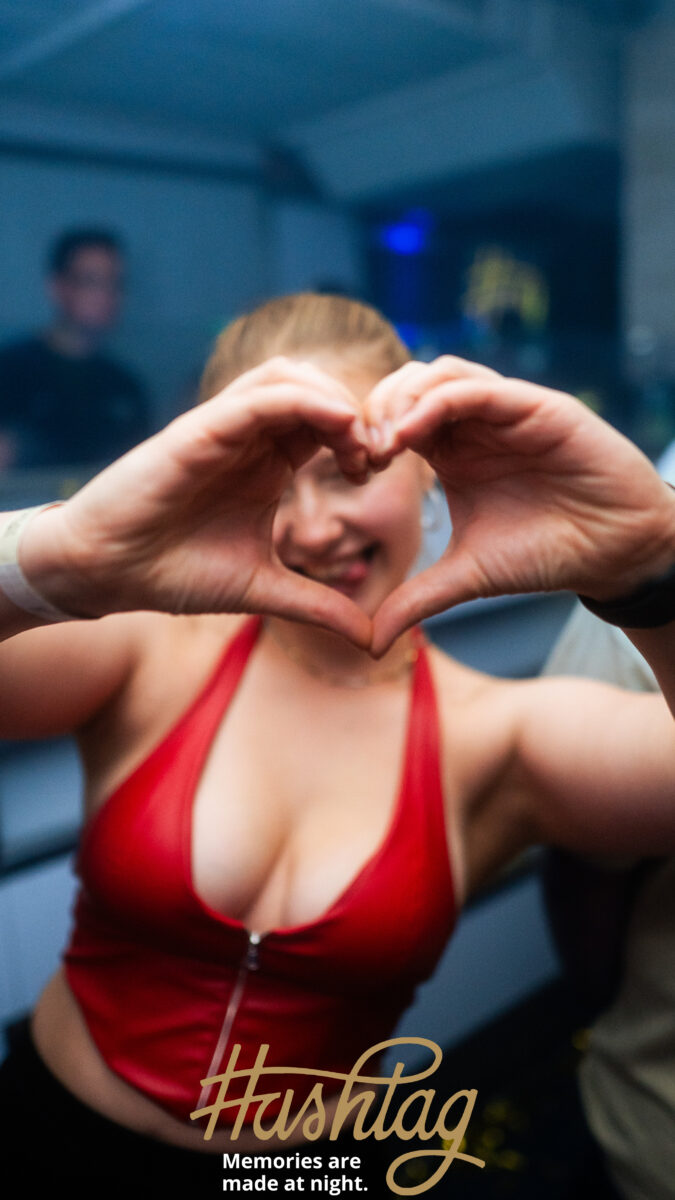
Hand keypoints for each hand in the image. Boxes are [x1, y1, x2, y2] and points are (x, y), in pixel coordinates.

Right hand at [22, 358, 371, 646]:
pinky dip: (303, 399)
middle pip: (316, 388)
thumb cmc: (175, 572)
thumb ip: (319, 606)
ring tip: (359, 441)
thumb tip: (372, 641)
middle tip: (380, 453)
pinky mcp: (199, 430)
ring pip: (289, 376)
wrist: (107, 572)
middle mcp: (247, 437)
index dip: (362, 436)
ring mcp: (223, 429)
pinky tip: (336, 422)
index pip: (326, 423)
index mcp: (267, 463)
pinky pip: (259, 396)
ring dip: (334, 397)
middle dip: (358, 412)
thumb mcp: (264, 589)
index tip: (382, 470)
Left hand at [364, 357, 674, 653]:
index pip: (394, 417)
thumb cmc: (547, 552)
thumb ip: (417, 598)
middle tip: (360, 455)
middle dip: (374, 411)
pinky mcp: (536, 406)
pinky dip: (437, 403)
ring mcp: (504, 409)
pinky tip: (412, 434)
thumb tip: (370, 643)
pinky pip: (477, 388)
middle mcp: (475, 422)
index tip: (351, 472)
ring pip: (438, 373)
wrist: (615, 553)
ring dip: (401, 400)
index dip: (364, 435)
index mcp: (453, 450)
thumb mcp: (468, 576)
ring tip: (383, 444)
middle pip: (407, 384)